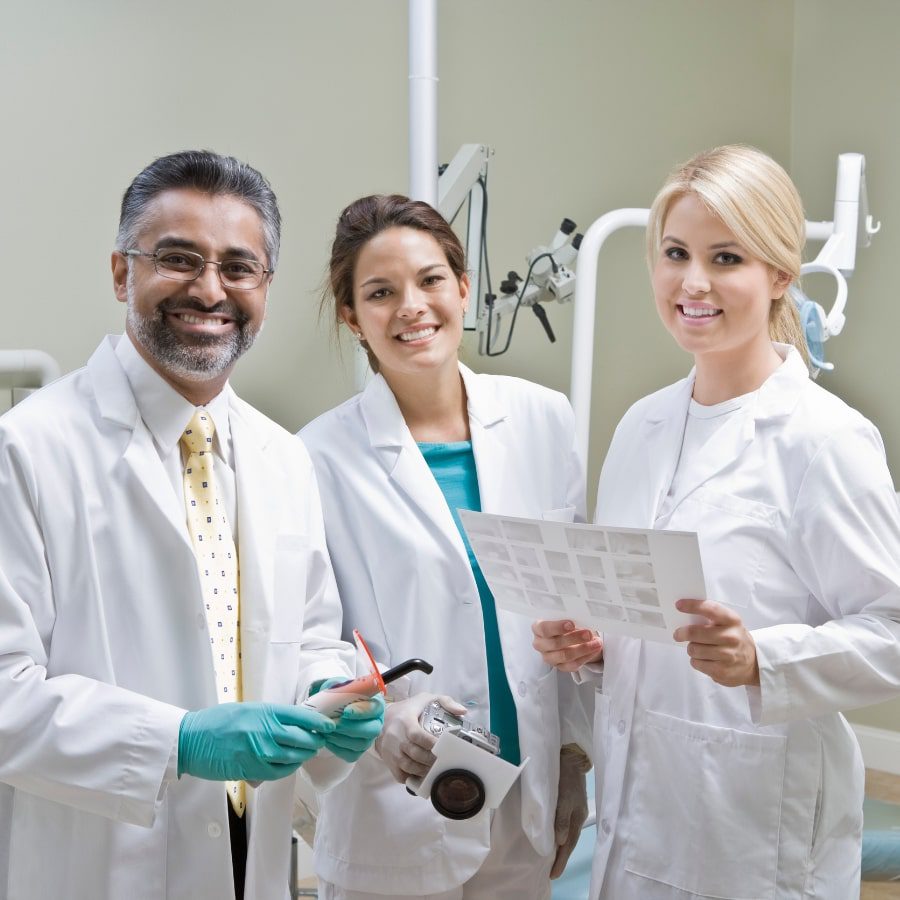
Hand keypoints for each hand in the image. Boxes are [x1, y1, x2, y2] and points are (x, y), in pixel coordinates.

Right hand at [178, 702, 334, 781]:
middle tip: (319, 741)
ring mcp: (259, 752)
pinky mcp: (251, 769)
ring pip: (294, 757)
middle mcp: (266, 730)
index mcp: (266, 711)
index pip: (303, 717)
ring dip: (303, 756)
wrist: (191, 739)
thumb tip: (295, 722)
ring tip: (306, 752)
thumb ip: (271, 716)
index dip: (320, 723)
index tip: (329, 726)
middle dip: (315, 741)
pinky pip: (279, 772)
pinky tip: (289, 764)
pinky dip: (288, 769)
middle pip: (304, 739)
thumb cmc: (218, 721)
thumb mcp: (248, 710)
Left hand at [324, 691, 385, 762]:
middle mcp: (376, 722)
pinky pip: (351, 755)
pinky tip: (327, 739)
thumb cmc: (338, 695)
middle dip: (350, 727)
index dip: (361, 711)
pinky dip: (337, 748)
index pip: (374, 709)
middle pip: (371, 730)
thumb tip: (336, 694)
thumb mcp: (339, 685)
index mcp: (375, 703)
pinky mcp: (358, 751)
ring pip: (360, 744)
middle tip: (333, 723)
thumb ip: (340, 687)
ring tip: (326, 731)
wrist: (331, 707)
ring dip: (341, 738)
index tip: (346, 711)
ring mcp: (368, 738)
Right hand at [374, 693, 466, 782]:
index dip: (431, 744)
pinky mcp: (389, 762)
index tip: (444, 748)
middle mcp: (396, 738)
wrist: (380, 719)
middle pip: (415, 754)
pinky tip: (424, 775)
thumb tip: (462, 711)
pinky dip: (413, 778)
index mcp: (406, 721)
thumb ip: (445, 701)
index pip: (417, 735)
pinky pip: (401, 776)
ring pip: (408, 766)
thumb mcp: (425, 699)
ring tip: (436, 769)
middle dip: (432, 760)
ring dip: (424, 770)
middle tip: (445, 761)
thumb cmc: (408, 709)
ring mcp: (391, 752)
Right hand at [532, 619, 602, 671]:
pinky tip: (594, 650)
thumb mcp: (564, 616)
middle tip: (588, 634)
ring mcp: (549, 657)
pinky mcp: (559, 666)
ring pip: (565, 656)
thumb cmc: (564, 623)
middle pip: (555, 644)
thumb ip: (568, 616)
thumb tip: (582, 615)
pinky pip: (572, 665)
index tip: (571, 624)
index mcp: (538, 628)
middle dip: (574, 638)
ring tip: (596, 643)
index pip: (544, 629)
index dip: (557, 627)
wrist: (569, 635)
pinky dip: (586, 657)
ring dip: (583, 649)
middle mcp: (540, 644)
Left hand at [551, 747, 589, 877]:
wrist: (570, 757)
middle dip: (561, 858)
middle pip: (569, 842)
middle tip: (553, 873)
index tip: (554, 874)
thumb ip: (562, 820)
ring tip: (554, 860)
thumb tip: (561, 842)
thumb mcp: (564, 799)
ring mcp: (574, 810)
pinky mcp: (570, 803)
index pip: (568, 844)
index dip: (561, 859)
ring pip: (568, 834)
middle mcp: (577, 817)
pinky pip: (566, 825)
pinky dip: (561, 835)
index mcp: (577, 818)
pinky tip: (556, 838)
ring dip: (561, 848)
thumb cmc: (566, 777)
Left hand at [672, 598, 759, 686]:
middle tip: (678, 634)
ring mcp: (727, 655)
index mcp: (732, 621)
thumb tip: (686, 614)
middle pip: (695, 633)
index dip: (692, 606)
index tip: (679, 605)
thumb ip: (711, 618)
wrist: (754, 664)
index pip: (710, 609)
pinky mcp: (721, 671)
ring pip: (693, 649)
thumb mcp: (729, 623)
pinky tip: (705, 659)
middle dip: (682, 633)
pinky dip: (696, 661)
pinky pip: (696, 663)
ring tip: (699, 648)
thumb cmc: (734, 639)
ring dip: (692, 648)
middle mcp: (731, 637)